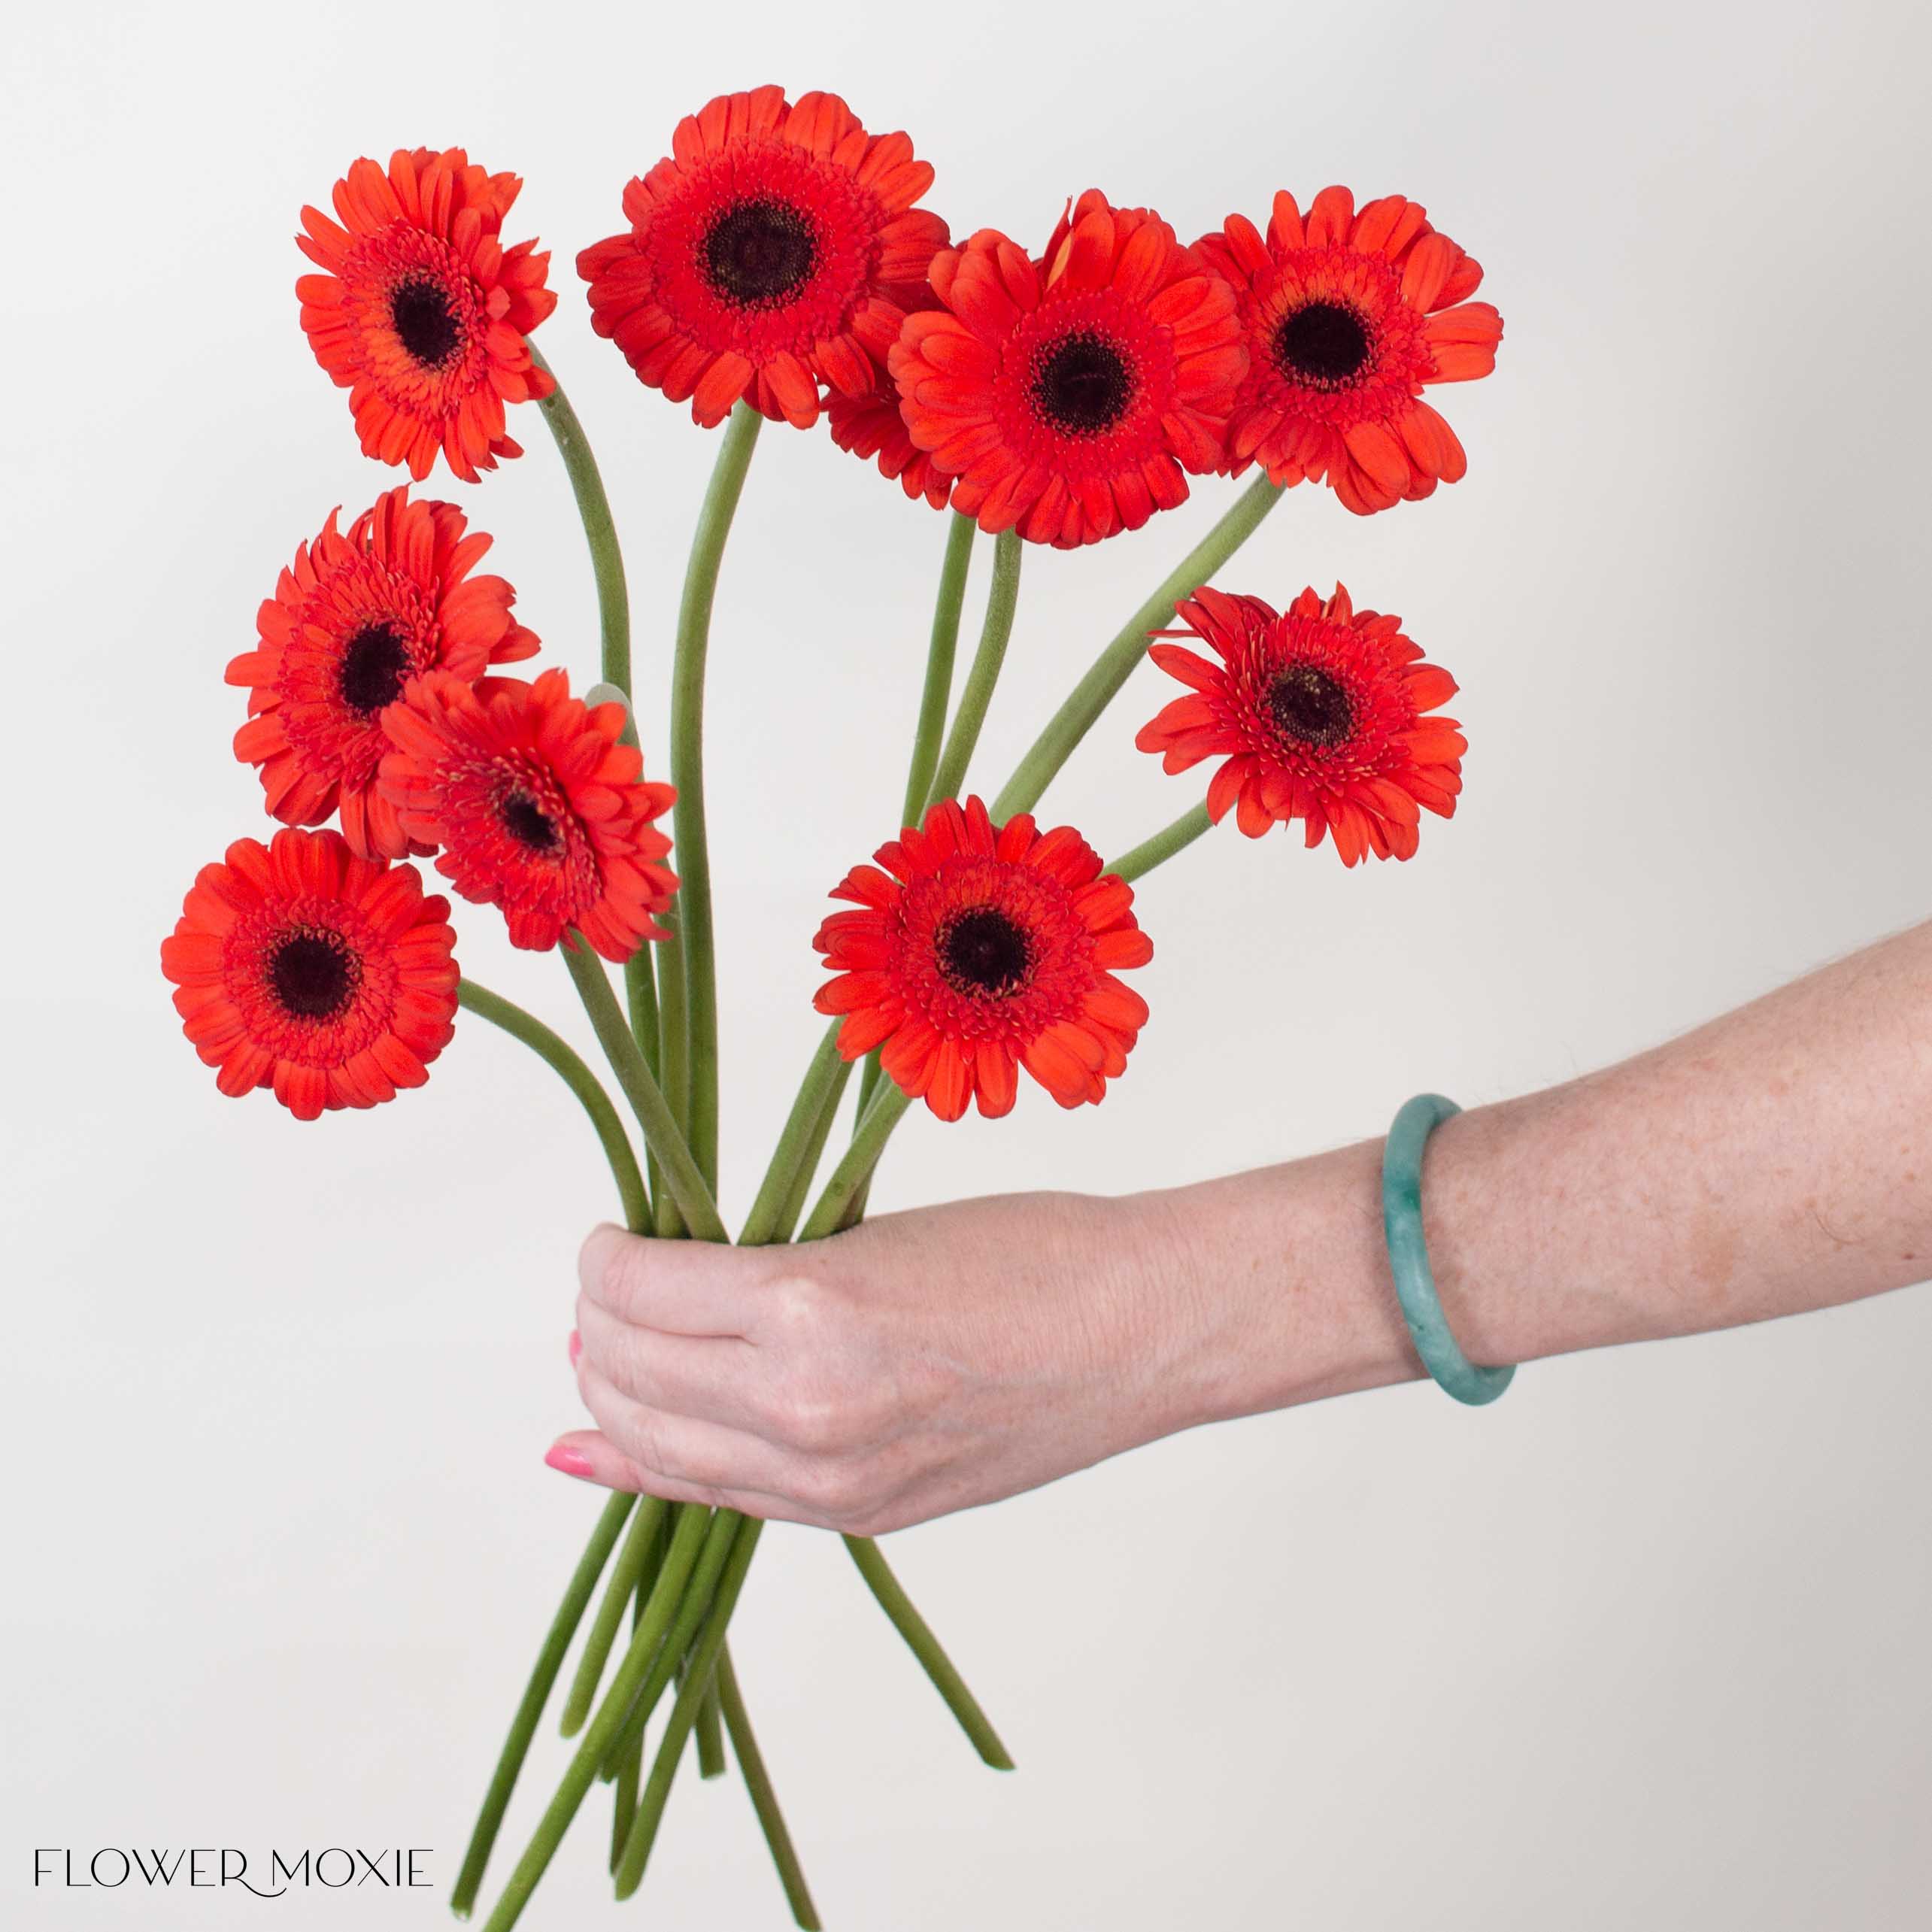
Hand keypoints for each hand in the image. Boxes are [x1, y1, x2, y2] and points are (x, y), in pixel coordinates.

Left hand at [552, 1190, 1201, 1534]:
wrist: (1139, 1332)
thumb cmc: (1032, 1256)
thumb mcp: (872, 1233)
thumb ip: (765, 1273)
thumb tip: (665, 1285)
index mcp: (807, 1310)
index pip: (640, 1292)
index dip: (604, 1261)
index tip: (608, 1240)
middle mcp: (803, 1408)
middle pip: (631, 1375)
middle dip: (597, 1329)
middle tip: (603, 1290)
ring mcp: (831, 1479)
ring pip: (662, 1449)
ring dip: (614, 1398)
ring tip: (601, 1357)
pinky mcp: (860, 1516)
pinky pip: (722, 1500)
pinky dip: (653, 1469)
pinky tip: (602, 1452)